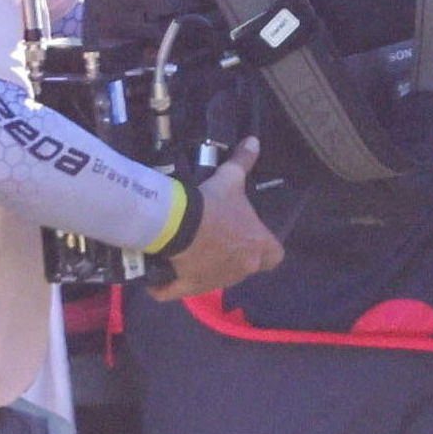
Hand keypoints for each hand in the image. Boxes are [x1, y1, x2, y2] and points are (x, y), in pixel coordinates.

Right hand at [151, 143, 284, 303]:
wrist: (178, 223)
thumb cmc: (214, 204)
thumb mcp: (230, 180)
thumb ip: (244, 162)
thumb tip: (254, 141)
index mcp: (259, 247)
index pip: (274, 256)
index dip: (265, 247)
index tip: (250, 236)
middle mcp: (242, 269)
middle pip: (244, 266)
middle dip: (233, 256)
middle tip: (215, 240)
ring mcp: (216, 281)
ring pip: (214, 279)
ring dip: (204, 268)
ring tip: (187, 251)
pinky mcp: (189, 288)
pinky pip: (177, 292)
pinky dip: (167, 287)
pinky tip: (158, 281)